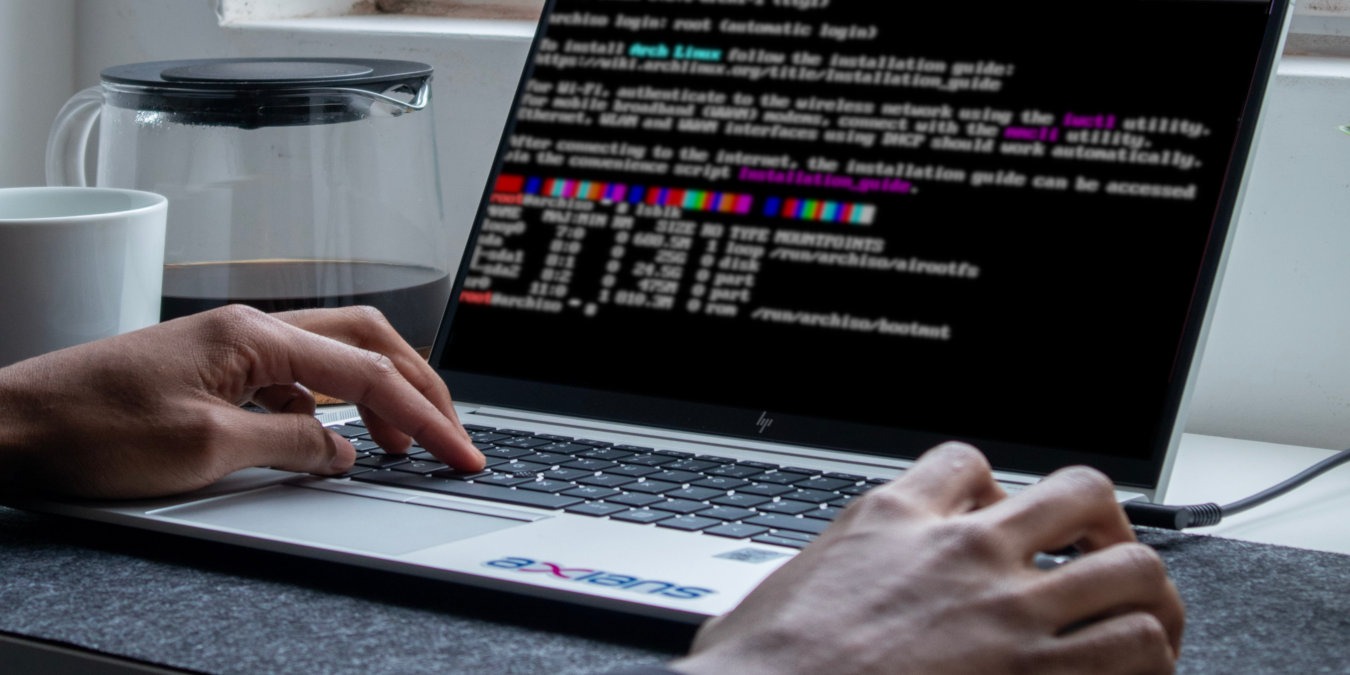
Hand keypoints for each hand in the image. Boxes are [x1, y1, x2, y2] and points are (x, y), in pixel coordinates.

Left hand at [0, 304, 483, 498]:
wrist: (11, 425)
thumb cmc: (90, 429)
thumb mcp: (205, 450)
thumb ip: (290, 447)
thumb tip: (343, 451)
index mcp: (256, 336)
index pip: (369, 374)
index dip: (425, 417)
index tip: (459, 449)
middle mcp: (250, 329)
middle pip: (366, 342)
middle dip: (418, 386)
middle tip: (449, 432)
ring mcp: (232, 347)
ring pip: (334, 357)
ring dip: (378, 394)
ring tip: (402, 440)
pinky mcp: (215, 370)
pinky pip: (295, 380)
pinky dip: (330, 408)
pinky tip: (332, 440)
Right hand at [673, 443, 1183, 674]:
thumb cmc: (756, 668)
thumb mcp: (784, 585)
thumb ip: (836, 565)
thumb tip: (827, 585)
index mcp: (892, 517)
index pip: (967, 464)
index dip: (993, 488)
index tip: (996, 517)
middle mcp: (961, 551)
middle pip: (1080, 493)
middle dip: (1102, 524)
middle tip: (1095, 557)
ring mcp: (1006, 613)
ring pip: (1132, 570)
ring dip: (1142, 595)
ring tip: (1135, 620)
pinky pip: (1132, 650)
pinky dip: (1145, 659)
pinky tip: (1132, 672)